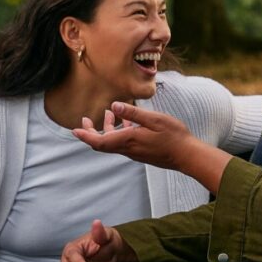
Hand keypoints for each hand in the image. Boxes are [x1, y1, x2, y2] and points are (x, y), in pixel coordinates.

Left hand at [74, 102, 230, 192]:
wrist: (187, 156)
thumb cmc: (173, 136)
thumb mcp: (154, 120)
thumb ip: (133, 113)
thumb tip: (114, 105)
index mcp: (128, 140)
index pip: (100, 141)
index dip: (86, 136)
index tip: (74, 130)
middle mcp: (128, 149)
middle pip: (102, 144)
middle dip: (91, 133)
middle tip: (84, 121)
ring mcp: (135, 152)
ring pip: (114, 142)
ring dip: (108, 128)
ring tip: (109, 113)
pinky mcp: (141, 152)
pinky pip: (124, 143)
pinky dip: (120, 131)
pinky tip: (128, 121)